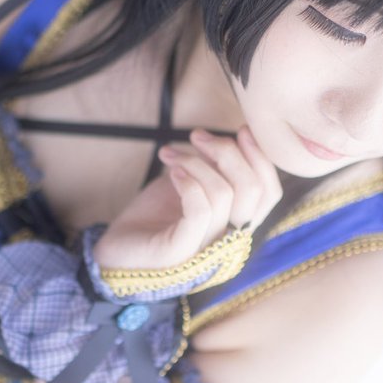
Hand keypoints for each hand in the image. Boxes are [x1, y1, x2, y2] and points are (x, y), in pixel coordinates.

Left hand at [93, 126, 282, 270]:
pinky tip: (171, 172)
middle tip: (197, 136)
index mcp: (235, 225)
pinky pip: (200, 210)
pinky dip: (189, 182)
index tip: (240, 129)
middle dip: (228, 152)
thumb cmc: (151, 217)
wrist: (114, 250)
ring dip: (196, 162)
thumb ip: (213, 168)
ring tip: (170, 155)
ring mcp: (205, 250)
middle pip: (254, 190)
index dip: (260, 157)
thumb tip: (232, 139)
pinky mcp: (180, 252)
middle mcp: (227, 241)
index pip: (269, 192)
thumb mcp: (188, 185)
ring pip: (224, 193)